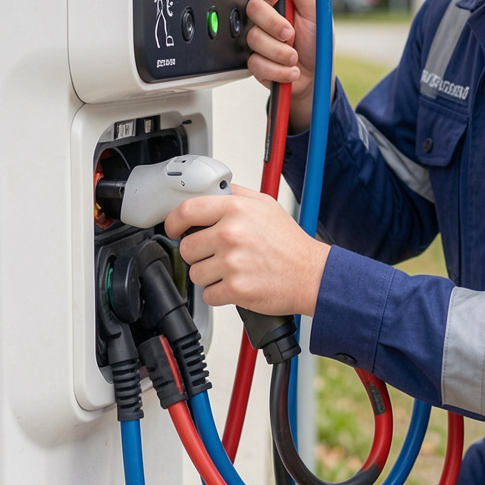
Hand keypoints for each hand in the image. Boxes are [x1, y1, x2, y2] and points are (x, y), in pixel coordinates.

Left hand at [164, 184, 328, 316]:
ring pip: (195, 273)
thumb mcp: (265, 205)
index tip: (174, 228)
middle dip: (198, 253)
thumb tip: (212, 190)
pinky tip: (236, 284)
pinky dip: (219, 293)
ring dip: (209, 275)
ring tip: (232, 269)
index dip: (173, 221)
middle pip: (187, 246)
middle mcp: (232, 233)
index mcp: (236, 209)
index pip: (186, 210)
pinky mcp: (235, 288)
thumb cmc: (290, 243)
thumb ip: (235, 195)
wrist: (311, 274)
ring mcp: (232, 262)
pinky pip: (208, 294)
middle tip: (217, 254)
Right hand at [246, 0, 331, 131]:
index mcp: (281, 3)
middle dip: (275, 24)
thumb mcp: (316, 14)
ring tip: (294, 56)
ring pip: (254, 37)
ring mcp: (258, 40)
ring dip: (280, 51)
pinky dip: (278, 69)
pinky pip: (256, 62)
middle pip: (253, 8)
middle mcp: (266, 19)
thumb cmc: (316, 44)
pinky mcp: (254, 61)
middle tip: (290, 34)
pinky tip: (289, 70)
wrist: (315, 78)